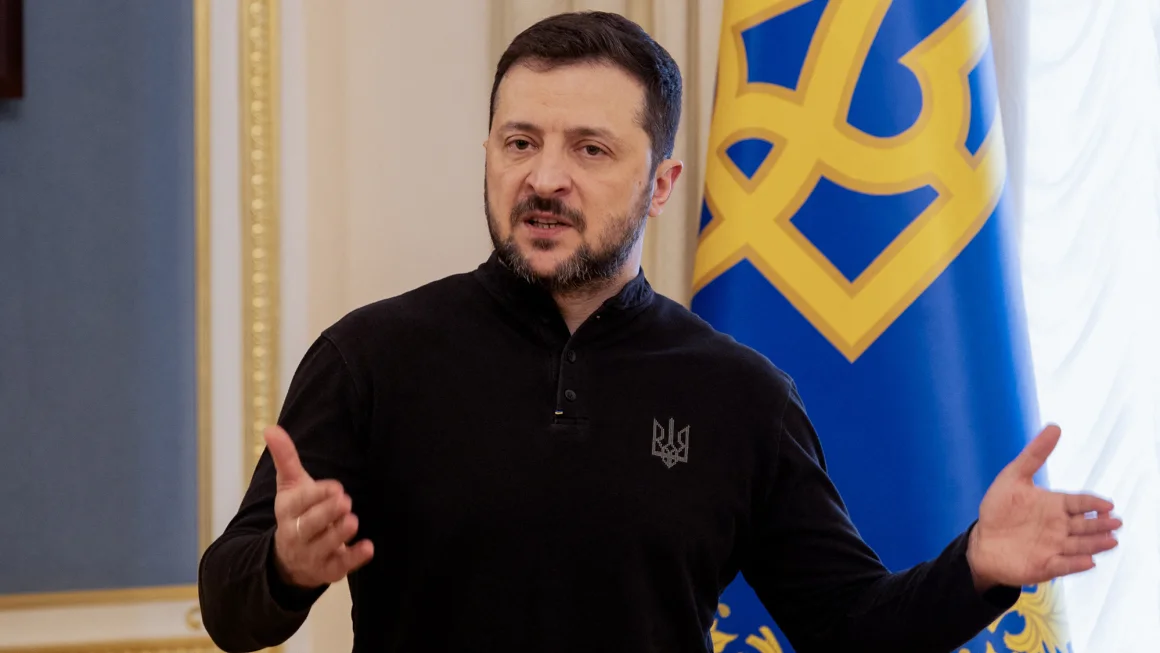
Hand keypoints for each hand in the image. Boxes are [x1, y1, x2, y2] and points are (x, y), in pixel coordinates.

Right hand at [265, 425, 373, 588]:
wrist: (289, 558)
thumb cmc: (296, 513)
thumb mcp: (290, 486)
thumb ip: (285, 458)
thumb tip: (271, 428)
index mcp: (287, 512)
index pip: (300, 504)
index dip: (317, 495)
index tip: (335, 487)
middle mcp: (295, 535)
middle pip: (310, 525)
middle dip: (326, 514)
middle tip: (345, 501)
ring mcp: (310, 555)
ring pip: (324, 547)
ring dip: (339, 534)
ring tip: (352, 521)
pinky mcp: (326, 571)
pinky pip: (340, 567)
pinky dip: (354, 558)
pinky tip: (368, 547)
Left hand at [967, 424, 1120, 591]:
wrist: (981, 541)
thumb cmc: (998, 509)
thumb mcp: (1013, 477)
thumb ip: (1034, 454)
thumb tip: (1055, 427)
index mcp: (1054, 505)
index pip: (1079, 503)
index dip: (1093, 504)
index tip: (1107, 504)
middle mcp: (1059, 527)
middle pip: (1085, 525)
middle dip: (1100, 525)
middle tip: (1115, 522)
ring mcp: (1054, 547)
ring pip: (1080, 545)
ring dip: (1095, 544)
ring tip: (1111, 541)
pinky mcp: (1046, 566)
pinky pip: (1064, 565)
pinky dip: (1076, 564)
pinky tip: (1088, 561)